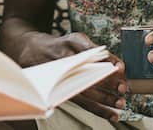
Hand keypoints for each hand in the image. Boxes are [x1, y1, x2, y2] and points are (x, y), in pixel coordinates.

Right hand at [11, 31, 125, 122]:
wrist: (30, 51)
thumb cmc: (60, 45)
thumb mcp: (76, 39)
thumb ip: (95, 50)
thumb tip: (117, 64)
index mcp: (70, 43)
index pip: (91, 53)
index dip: (107, 60)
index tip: (120, 68)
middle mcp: (64, 59)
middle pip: (86, 73)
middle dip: (106, 82)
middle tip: (122, 88)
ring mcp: (61, 75)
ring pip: (84, 90)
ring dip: (103, 99)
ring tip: (119, 103)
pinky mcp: (61, 89)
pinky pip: (81, 101)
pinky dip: (97, 108)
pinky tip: (111, 114)